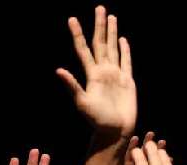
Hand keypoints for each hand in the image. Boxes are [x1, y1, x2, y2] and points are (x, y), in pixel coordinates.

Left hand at [56, 6, 135, 136]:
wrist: (115, 131)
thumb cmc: (97, 121)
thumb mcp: (82, 103)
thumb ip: (72, 86)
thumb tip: (59, 70)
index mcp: (91, 74)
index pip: (83, 49)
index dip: (78, 34)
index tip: (72, 19)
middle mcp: (103, 72)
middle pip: (100, 44)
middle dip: (99, 26)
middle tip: (99, 8)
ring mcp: (115, 75)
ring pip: (113, 49)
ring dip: (112, 33)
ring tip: (111, 17)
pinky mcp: (127, 82)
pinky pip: (127, 62)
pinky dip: (125, 51)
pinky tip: (123, 40)